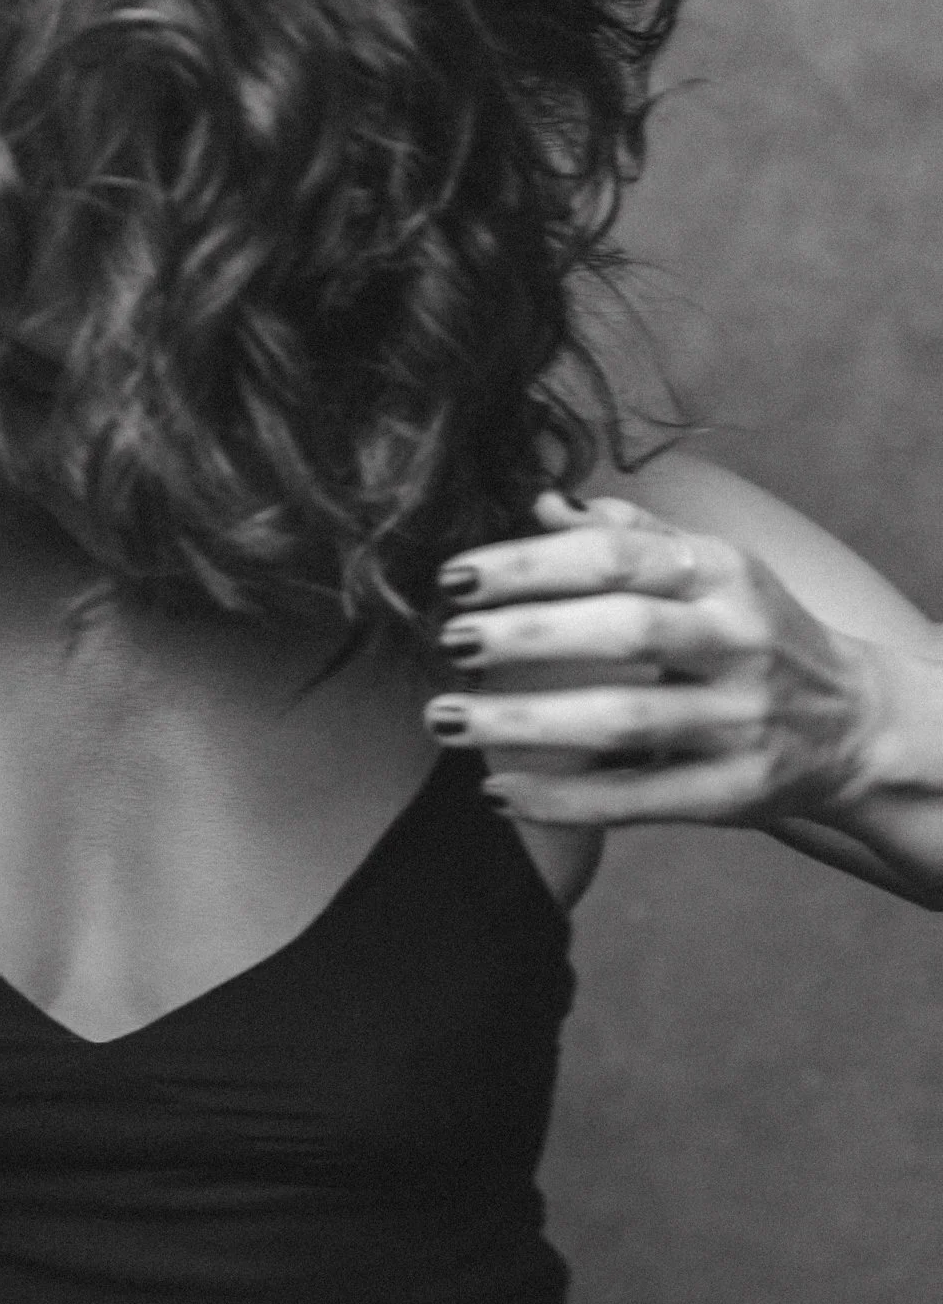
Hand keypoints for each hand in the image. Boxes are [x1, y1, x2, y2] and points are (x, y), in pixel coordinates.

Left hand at [421, 491, 883, 826]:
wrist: (856, 723)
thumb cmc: (752, 633)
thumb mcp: (711, 570)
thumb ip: (630, 538)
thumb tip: (545, 504)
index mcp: (721, 574)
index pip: (616, 558)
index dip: (529, 565)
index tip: (453, 579)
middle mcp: (737, 641)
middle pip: (622, 632)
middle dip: (526, 636)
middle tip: (450, 641)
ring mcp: (739, 720)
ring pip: (623, 719)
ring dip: (523, 721)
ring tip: (446, 717)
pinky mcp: (733, 791)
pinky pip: (636, 797)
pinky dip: (561, 799)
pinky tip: (497, 790)